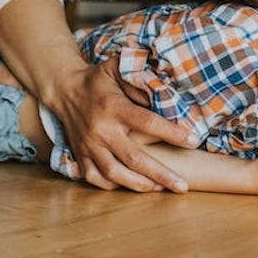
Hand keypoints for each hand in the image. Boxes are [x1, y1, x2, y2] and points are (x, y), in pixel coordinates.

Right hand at [45, 58, 196, 192]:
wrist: (64, 89)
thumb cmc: (98, 79)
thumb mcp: (118, 69)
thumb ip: (141, 79)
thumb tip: (166, 93)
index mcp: (113, 107)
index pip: (147, 122)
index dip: (171, 133)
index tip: (193, 140)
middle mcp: (101, 130)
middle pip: (134, 158)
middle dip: (161, 174)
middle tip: (182, 186)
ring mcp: (88, 146)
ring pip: (115, 173)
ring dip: (140, 184)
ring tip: (162, 189)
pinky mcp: (80, 156)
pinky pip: (95, 179)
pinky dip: (114, 186)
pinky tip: (132, 186)